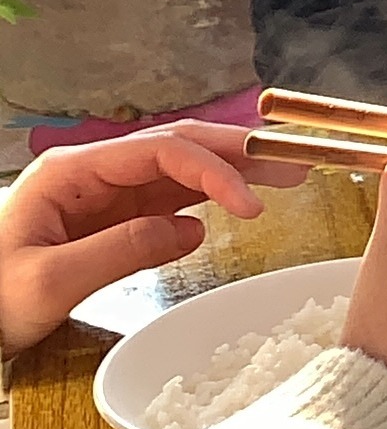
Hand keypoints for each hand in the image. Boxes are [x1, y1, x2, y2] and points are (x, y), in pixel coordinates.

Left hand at [0, 122, 309, 352]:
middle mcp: (94, 172)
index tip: (251, 207)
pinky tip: (242, 201)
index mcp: (72, 171)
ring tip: (288, 174)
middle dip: (239, 152)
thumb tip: (191, 230)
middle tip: (295, 162)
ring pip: (183, 168)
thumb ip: (120, 250)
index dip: (213, 170)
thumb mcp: (49, 282)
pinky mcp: (115, 217)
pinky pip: (173, 197)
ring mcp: (106, 194)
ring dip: (236, 169)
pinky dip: (213, 196)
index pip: (161, 152)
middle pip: (179, 146)